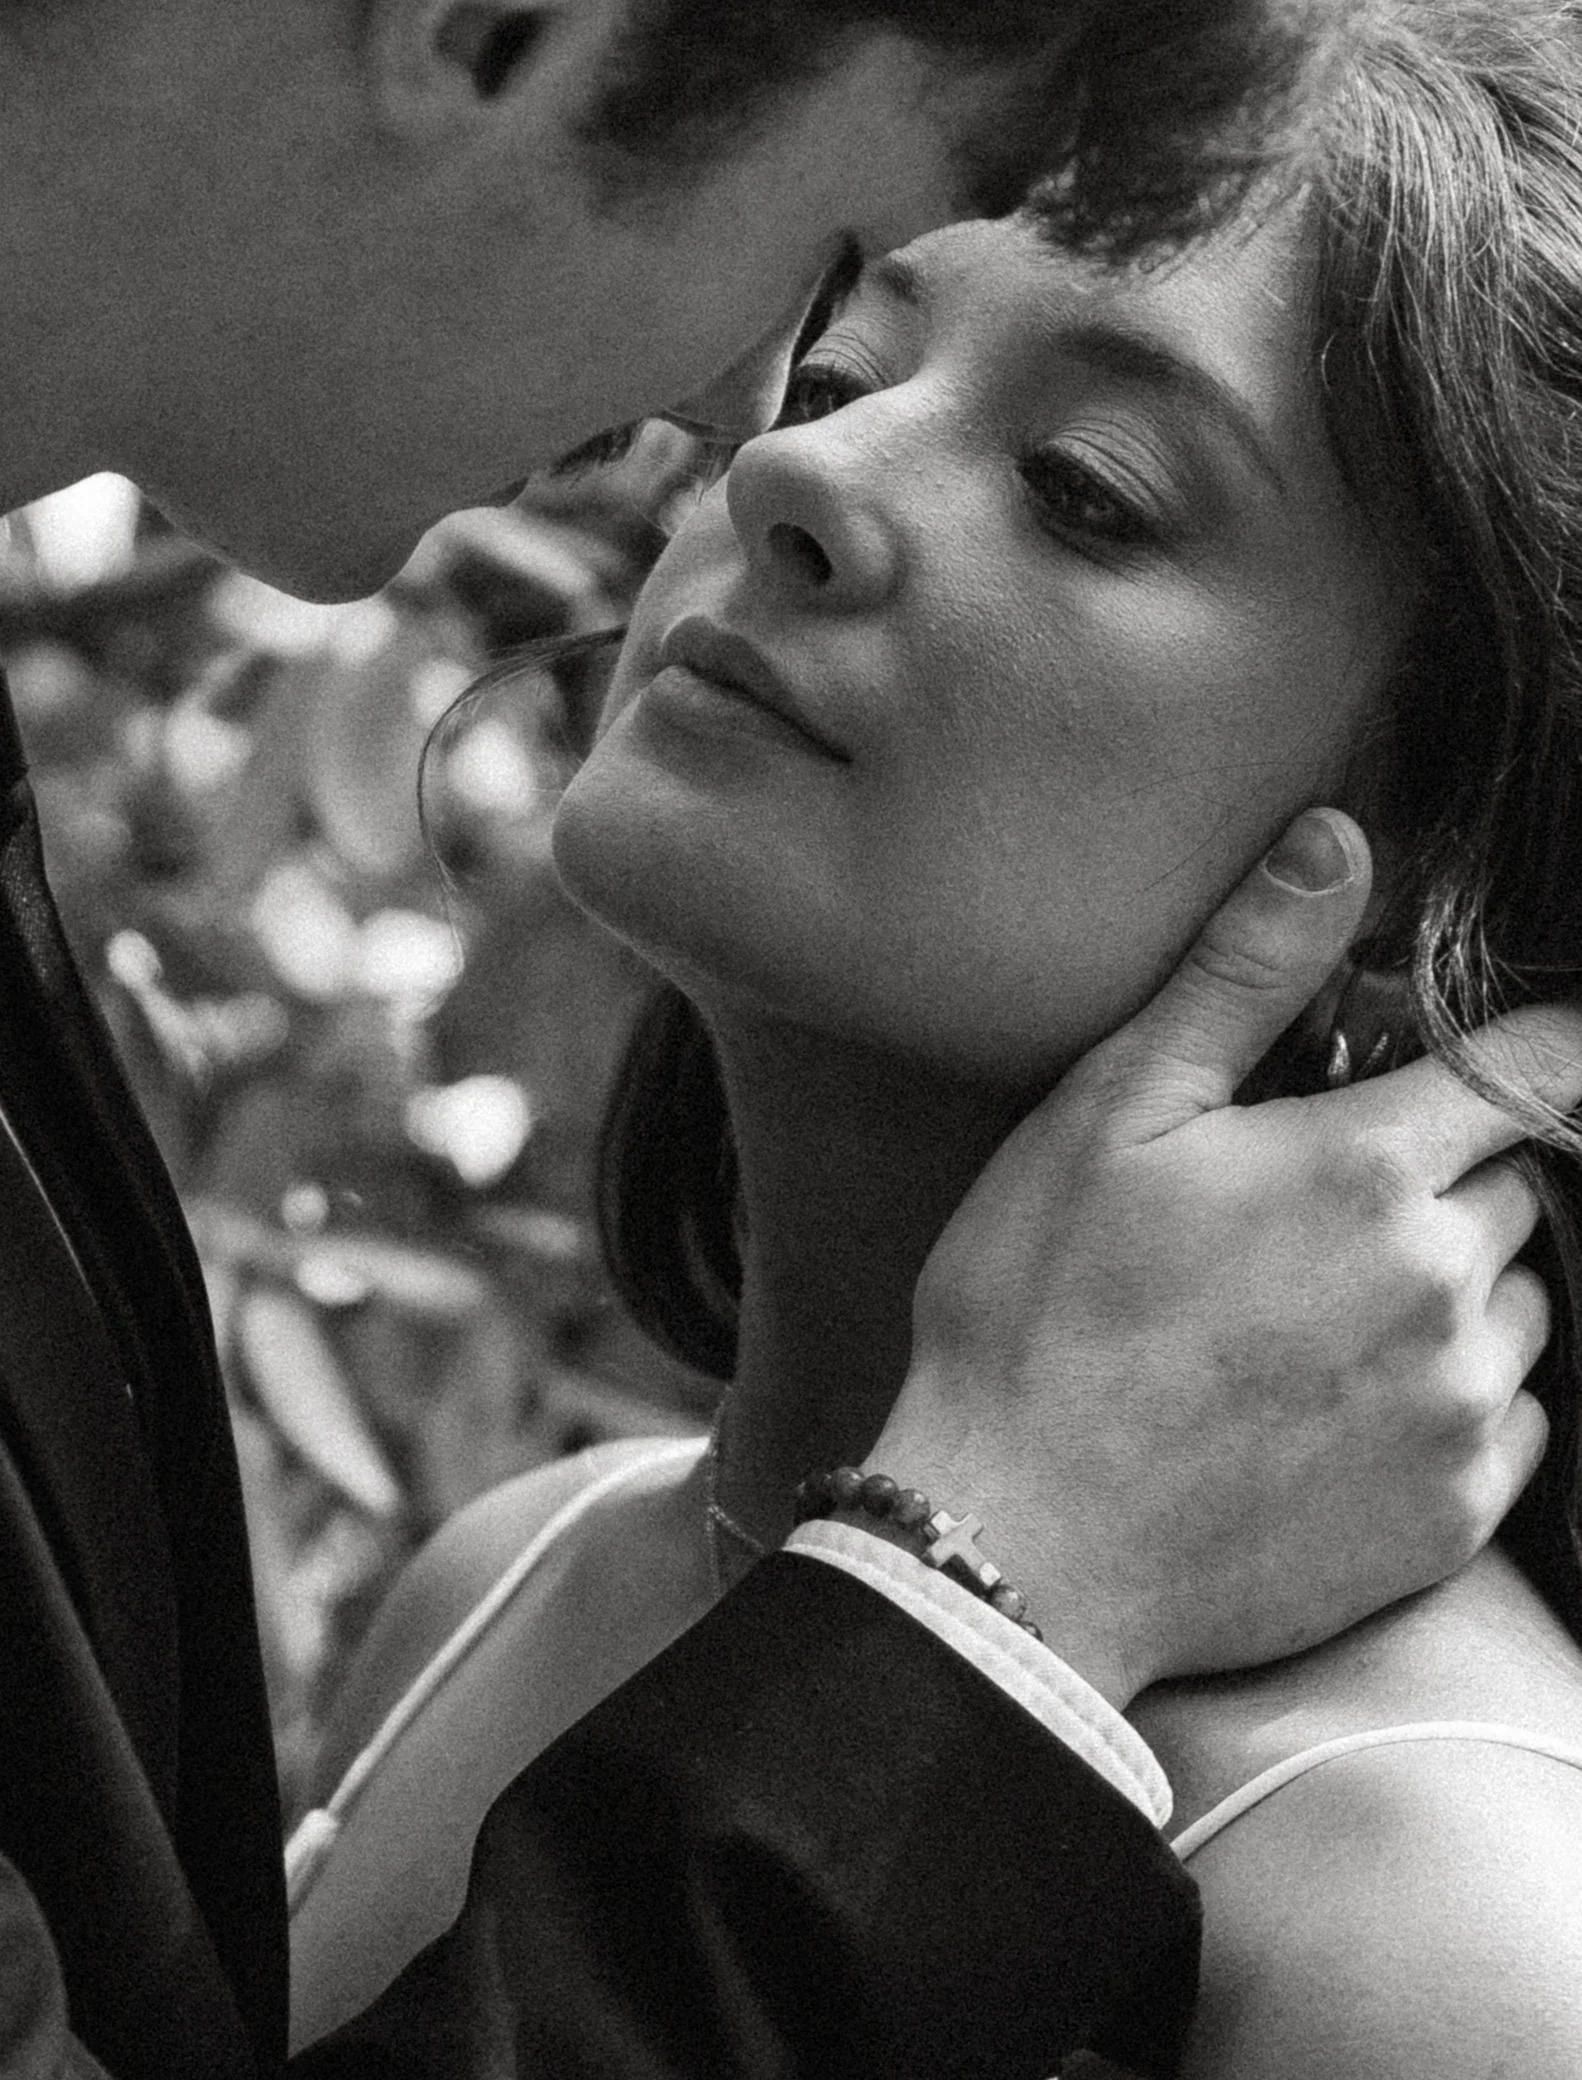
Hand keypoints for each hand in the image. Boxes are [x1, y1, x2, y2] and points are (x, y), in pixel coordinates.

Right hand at [873, 808, 1574, 1708]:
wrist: (1019, 1546)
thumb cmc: (1040, 1314)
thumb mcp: (1111, 1116)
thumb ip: (1242, 976)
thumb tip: (1336, 839)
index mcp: (1369, 1170)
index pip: (1533, 1069)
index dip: (1533, 1049)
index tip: (1507, 1058)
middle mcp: (1446, 1285)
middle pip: (1519, 1185)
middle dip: (1450, 1173)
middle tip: (1319, 1204)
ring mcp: (1458, 1409)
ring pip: (1523, 1301)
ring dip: (1456, 1285)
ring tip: (1317, 1315)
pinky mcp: (1454, 1515)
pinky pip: (1512, 1417)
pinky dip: (1454, 1395)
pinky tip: (1338, 1406)